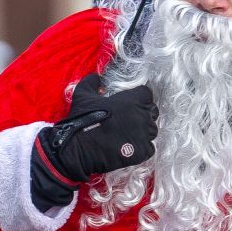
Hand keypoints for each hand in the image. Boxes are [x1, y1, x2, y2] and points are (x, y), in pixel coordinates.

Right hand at [39, 74, 157, 182]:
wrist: (79, 148)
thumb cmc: (83, 120)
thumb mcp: (83, 94)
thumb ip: (92, 82)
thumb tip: (97, 79)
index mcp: (132, 100)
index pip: (146, 94)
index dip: (139, 98)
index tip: (130, 104)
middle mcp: (142, 116)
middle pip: (152, 112)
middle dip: (143, 114)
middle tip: (128, 121)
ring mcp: (144, 135)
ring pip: (152, 131)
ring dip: (143, 132)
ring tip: (129, 136)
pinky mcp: (142, 151)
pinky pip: (149, 149)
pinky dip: (141, 149)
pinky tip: (129, 148)